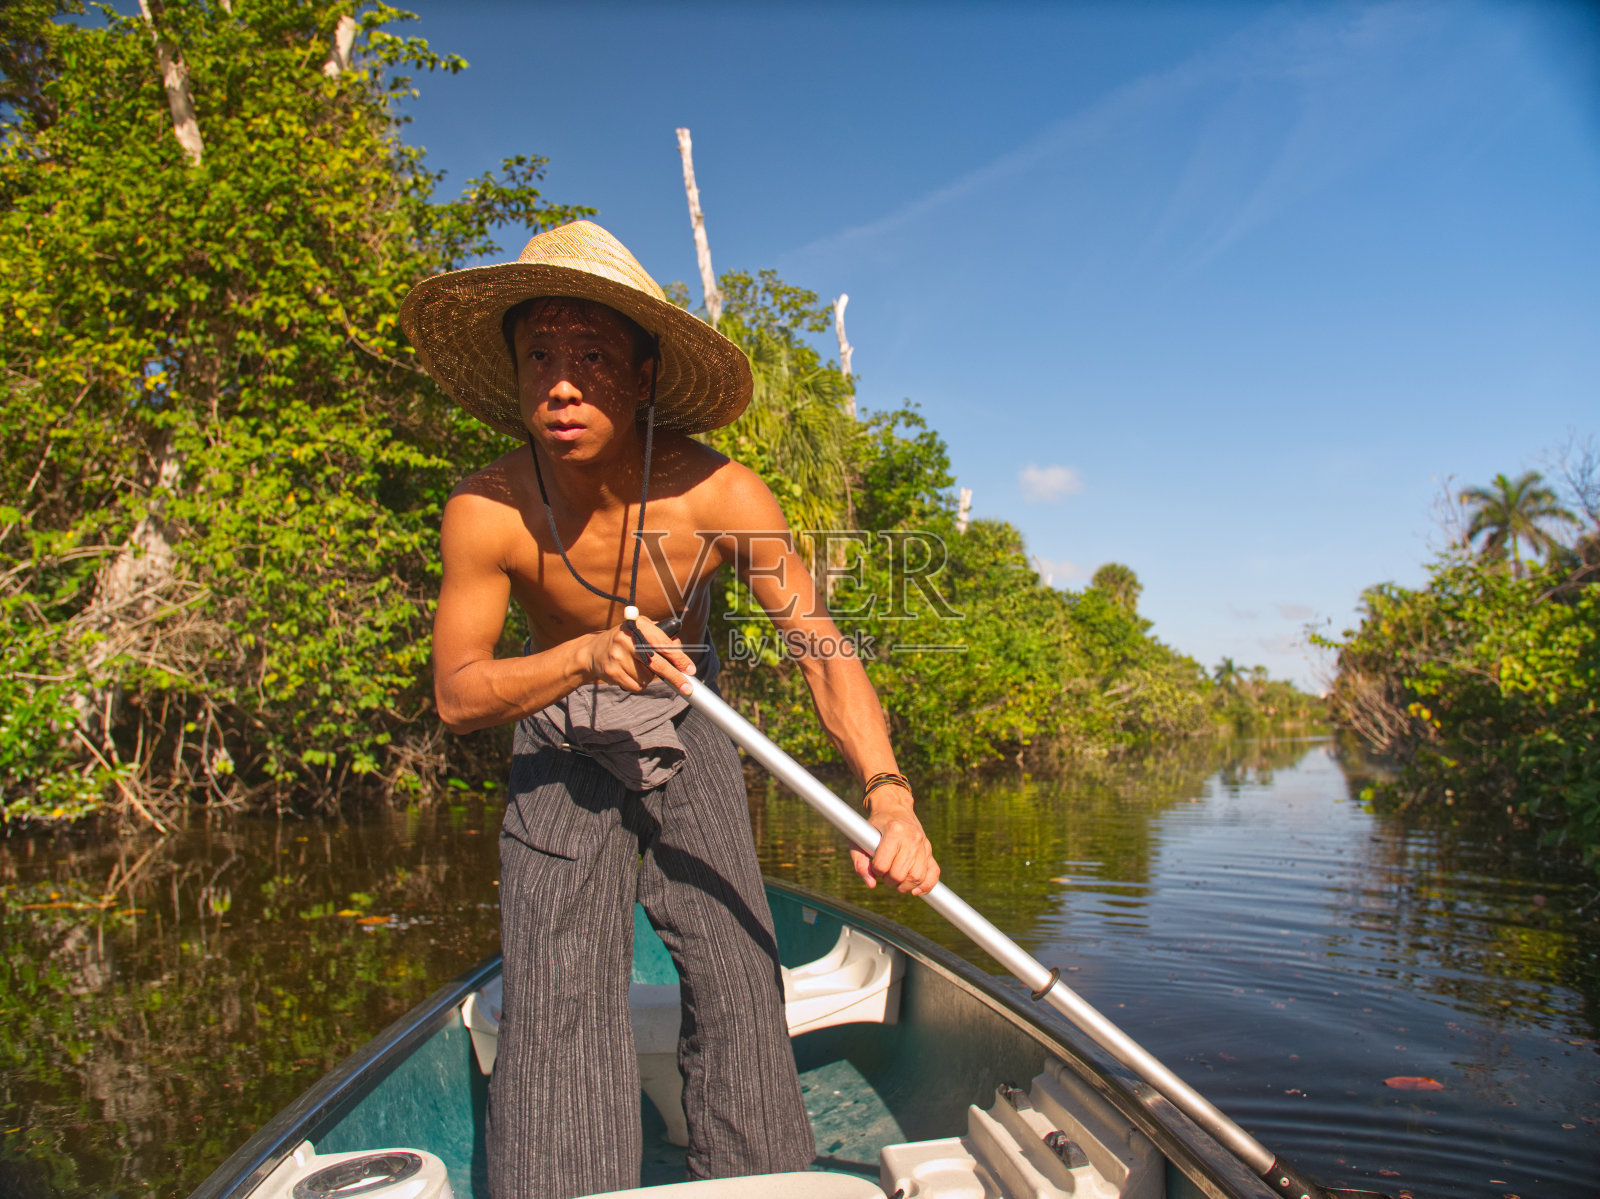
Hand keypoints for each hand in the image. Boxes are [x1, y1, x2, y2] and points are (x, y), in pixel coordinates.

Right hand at [580, 613, 696, 693]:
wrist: (593, 651)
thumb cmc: (627, 641)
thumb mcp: (643, 631)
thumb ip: (663, 638)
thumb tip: (681, 651)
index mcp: (638, 625)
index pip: (662, 644)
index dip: (678, 658)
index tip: (690, 669)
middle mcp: (627, 639)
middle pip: (657, 664)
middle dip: (675, 677)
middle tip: (687, 688)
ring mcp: (618, 656)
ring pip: (647, 678)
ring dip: (648, 677)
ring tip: (637, 666)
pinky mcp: (612, 671)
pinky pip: (636, 686)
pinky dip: (638, 683)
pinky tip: (629, 673)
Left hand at [851, 788, 939, 896]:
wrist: (894, 808)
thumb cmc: (874, 826)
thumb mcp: (859, 839)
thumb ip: (859, 862)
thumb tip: (871, 885)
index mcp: (894, 830)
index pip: (882, 865)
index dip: (876, 870)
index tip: (875, 864)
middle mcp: (911, 837)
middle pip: (899, 874)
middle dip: (888, 880)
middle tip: (884, 873)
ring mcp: (923, 844)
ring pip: (917, 877)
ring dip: (904, 886)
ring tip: (896, 879)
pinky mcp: (929, 850)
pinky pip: (933, 873)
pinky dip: (926, 885)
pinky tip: (915, 889)